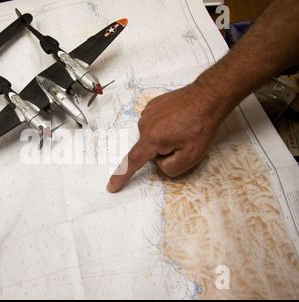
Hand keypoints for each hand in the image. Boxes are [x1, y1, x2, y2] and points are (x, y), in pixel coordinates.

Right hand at [107, 83, 221, 191]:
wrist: (208, 96)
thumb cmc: (201, 124)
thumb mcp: (191, 156)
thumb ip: (171, 168)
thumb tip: (161, 164)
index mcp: (152, 139)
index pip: (133, 162)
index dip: (122, 176)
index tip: (111, 185)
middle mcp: (145, 125)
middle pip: (149, 149)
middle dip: (163, 151)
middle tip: (183, 142)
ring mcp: (148, 113)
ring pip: (153, 137)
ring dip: (165, 138)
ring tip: (183, 128)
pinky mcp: (153, 105)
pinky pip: (155, 124)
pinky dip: (165, 126)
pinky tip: (178, 120)